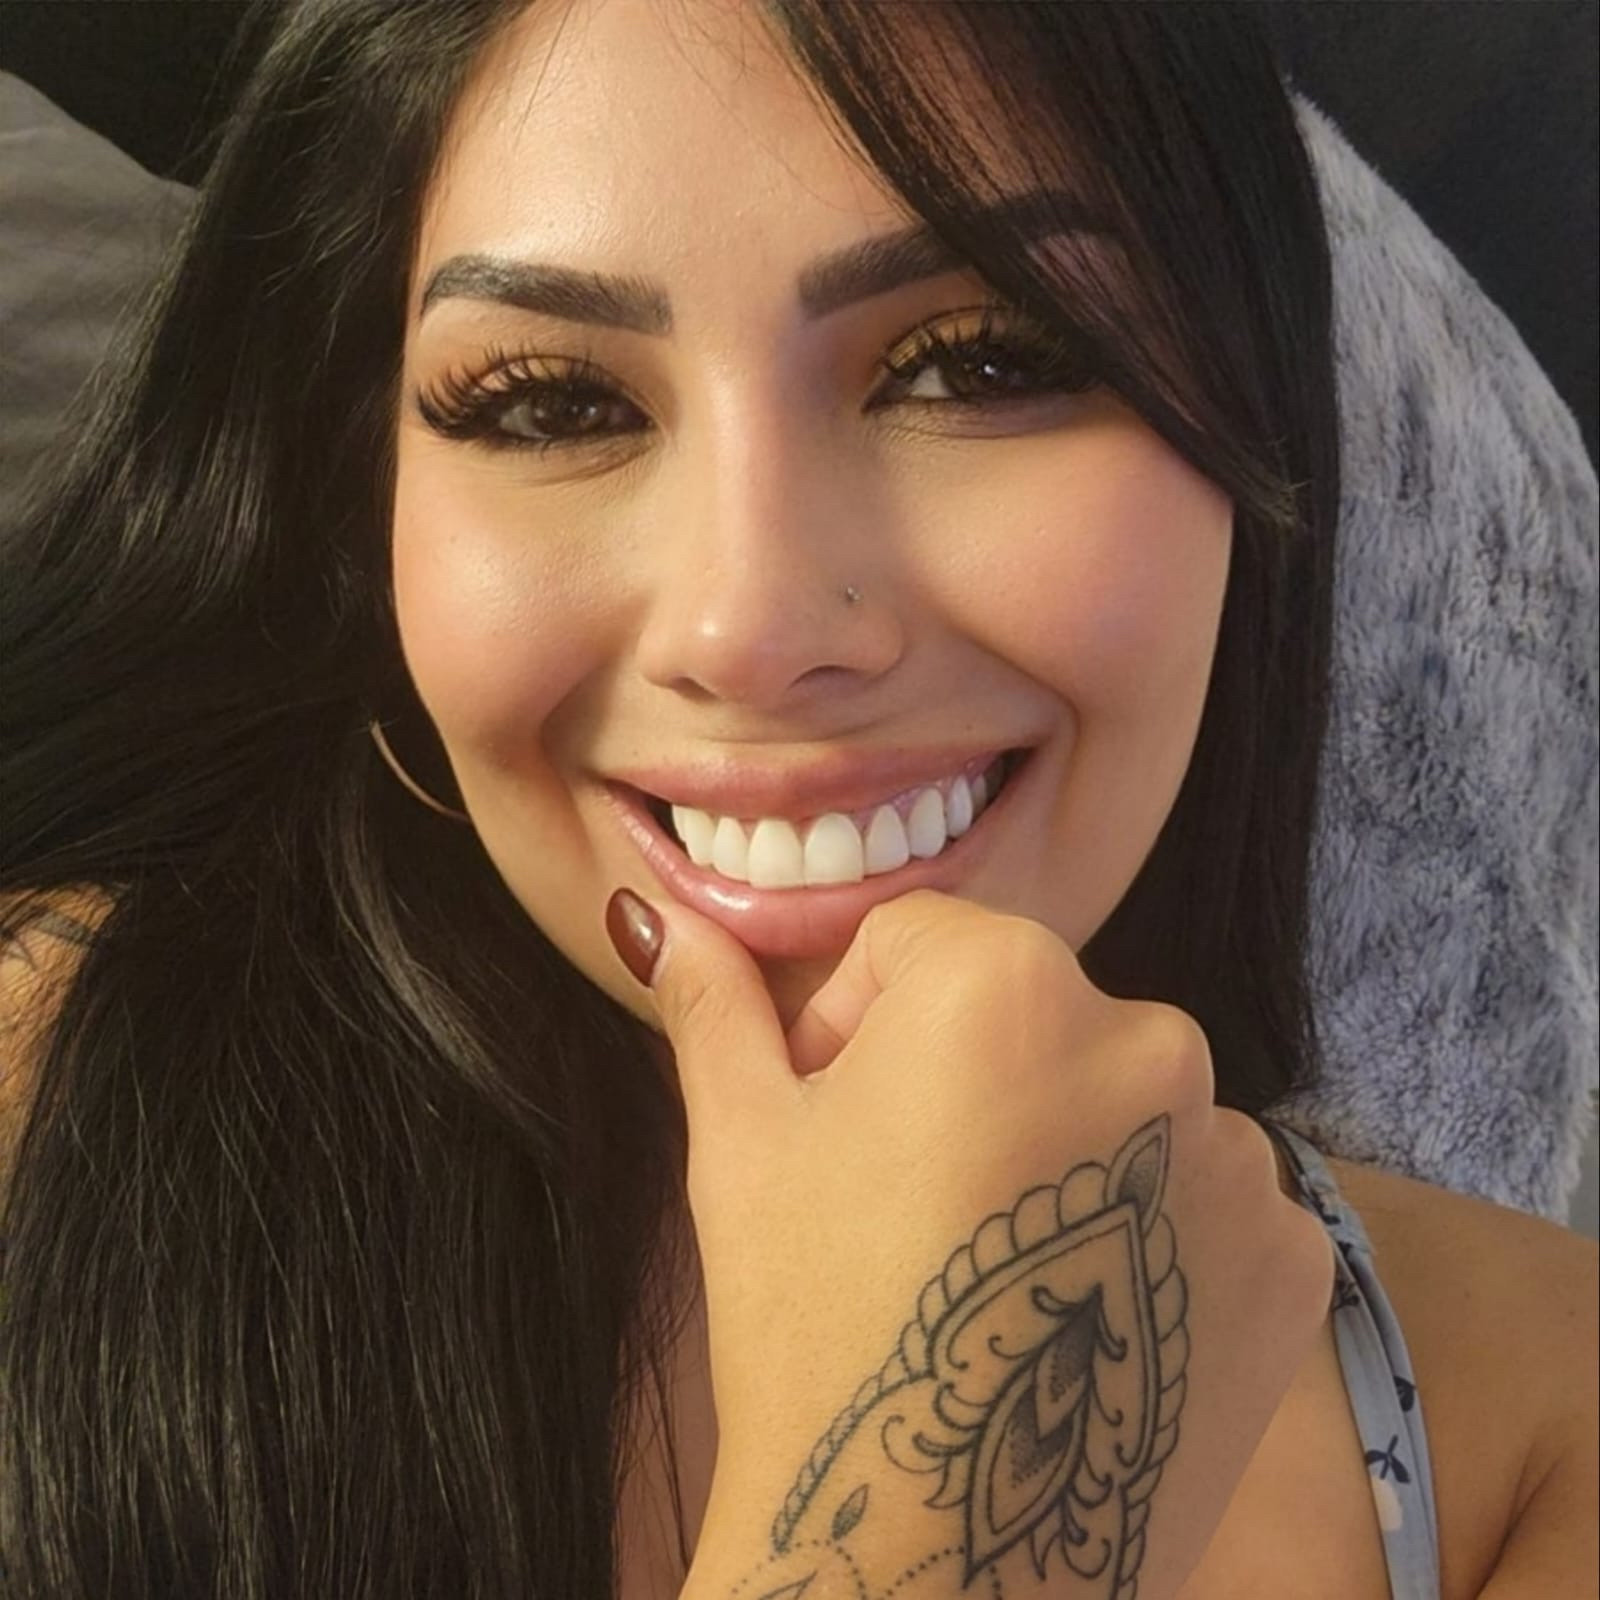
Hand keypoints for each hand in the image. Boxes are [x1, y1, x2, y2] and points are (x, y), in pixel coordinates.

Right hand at [614, 888, 1333, 1598]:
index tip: (835, 1125)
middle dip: (961, 1080)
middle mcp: (1152, 1035)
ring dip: (1061, 1154)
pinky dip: (1147, 1236)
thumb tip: (661, 915)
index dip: (853, 1026)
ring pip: (1118, 1104)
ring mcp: (1239, 1151)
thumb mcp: (742, 1145)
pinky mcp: (1292, 1255)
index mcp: (1007, 979)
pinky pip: (1201, 1199)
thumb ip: (714, 1006)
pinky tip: (1078, 1319)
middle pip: (1028, 1015)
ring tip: (996, 1277)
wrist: (935, 1565)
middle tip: (908, 1208)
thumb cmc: (815, 1323)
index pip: (917, 942)